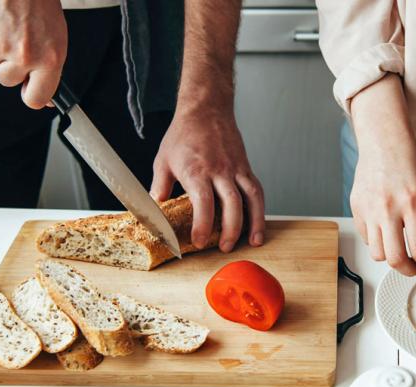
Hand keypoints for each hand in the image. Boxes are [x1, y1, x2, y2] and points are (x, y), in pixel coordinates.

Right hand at [0, 0, 66, 108]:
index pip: (35, 98)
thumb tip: (44, 98)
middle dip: (10, 67)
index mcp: (49, 59)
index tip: (29, 90)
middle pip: (7, 80)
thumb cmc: (40, 3)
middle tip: (19, 43)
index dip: (31, 96)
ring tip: (10, 24)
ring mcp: (0, 46)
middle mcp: (24, 56)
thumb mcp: (56, 37)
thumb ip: (49, 67)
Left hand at [150, 108, 264, 252]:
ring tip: (253, 242)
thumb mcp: (163, 161)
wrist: (205, 109)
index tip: (198, 241)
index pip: (203, 203)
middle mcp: (220, 170)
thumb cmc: (183, 134)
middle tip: (224, 248)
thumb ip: (159, 187)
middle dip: (230, 230)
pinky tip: (258, 224)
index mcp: (197, 170)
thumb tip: (155, 208)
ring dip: (254, 222)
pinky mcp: (245, 166)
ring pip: (251, 198)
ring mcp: (236, 168)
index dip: (202, 225)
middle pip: (232, 204)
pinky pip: (256, 190)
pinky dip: (260, 209)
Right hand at [350, 75, 415, 275]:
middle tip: (415, 268)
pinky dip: (377, 241)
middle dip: (408, 270)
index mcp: (412, 204)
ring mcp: (369, 210)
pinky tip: (385, 232)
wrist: (383, 144)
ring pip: (377, 253)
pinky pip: (366, 238)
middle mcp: (388, 210)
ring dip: (390, 257)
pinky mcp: (356, 209)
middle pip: (395, 258)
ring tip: (399, 250)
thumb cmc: (409, 163)